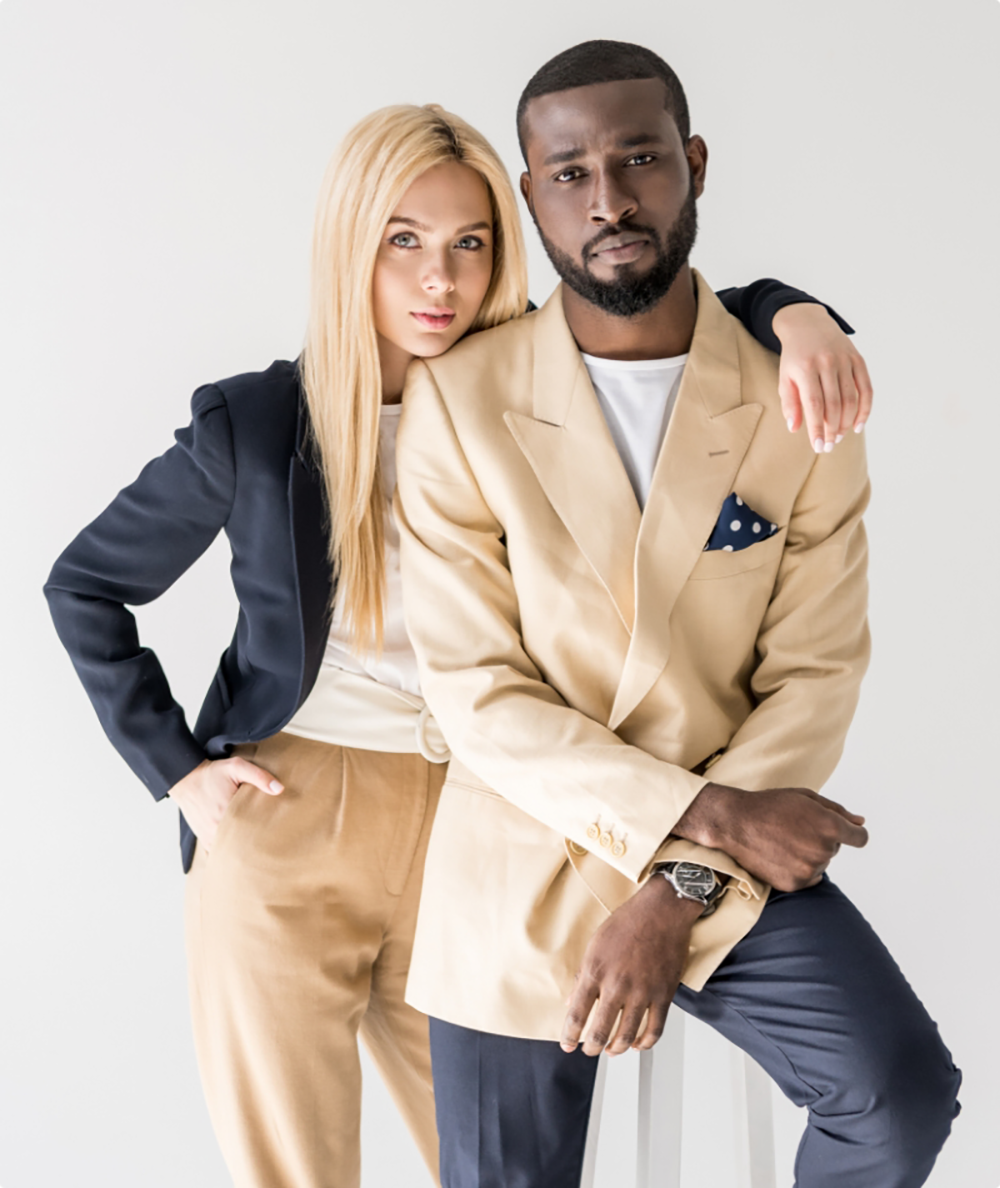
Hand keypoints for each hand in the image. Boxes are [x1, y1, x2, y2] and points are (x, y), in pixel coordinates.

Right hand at [168, 756, 283, 851]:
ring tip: (256, 844)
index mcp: (228, 814)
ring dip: (242, 848)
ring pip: (230, 851)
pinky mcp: (204, 839)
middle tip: (270, 840)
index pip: (253, 832)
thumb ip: (259, 777)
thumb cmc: (213, 773)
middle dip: (256, 844)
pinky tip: (240, 846)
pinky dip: (229, 850)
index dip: (266, 833)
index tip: (276, 831)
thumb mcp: (237, 767)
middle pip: (243, 845)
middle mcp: (216, 830)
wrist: (186, 779)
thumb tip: (279, 790)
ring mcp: (209, 837)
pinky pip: (220, 852)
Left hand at [561, 877, 702, 1056]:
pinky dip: (645, 1042)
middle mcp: (617, 985)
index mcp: (596, 971)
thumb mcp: (596, 943)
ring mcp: (642, 992)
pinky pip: (655, 1029)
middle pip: (600, 1031)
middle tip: (589, 1050)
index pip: (577, 1013)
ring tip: (611, 1050)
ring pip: (626, 1036)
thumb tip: (572, 999)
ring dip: (616, 1048)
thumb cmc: (629, 922)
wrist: (662, 911)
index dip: (569, 1035)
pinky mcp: (663, 995)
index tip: (567, 1045)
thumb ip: (583, 974)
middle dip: (591, 1047)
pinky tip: (638, 1044)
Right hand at [675, 783, 867, 891]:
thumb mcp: (806, 797)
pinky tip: (780, 855)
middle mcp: (823, 850)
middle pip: (835, 848)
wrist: (735, 823)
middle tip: (795, 829)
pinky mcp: (795, 884)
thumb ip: (838, 810)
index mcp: (829, 826)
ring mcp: (809, 869)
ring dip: (809, 854)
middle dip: (821, 839)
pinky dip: (798, 868)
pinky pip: (808, 877)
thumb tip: (860, 822)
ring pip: (821, 863)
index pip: (860, 838)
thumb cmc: (770, 806)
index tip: (843, 832)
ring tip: (784, 841)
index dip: (853, 833)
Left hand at [772, 303, 872, 453]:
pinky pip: (866, 388)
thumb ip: (789, 403)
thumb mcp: (784, 377)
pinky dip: (865, 409)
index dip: (817, 427)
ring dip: (847, 422)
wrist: (807, 323)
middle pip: (834, 404)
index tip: (819, 446)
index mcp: (805, 368)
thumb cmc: (794, 357)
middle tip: (829, 446)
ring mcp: (845, 359)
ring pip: (851, 398)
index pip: (813, 404)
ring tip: (839, 437)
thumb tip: (795, 428)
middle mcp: (827, 362)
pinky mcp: (858, 359)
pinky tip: (858, 425)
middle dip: (833, 429)